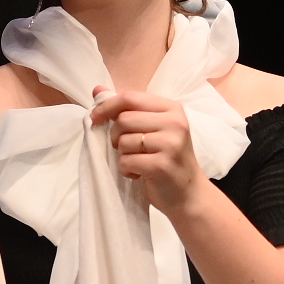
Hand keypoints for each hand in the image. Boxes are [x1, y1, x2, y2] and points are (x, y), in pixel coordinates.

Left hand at [91, 87, 206, 215]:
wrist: (189, 193)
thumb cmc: (167, 159)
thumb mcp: (152, 128)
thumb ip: (127, 109)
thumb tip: (97, 90)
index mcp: (172, 109)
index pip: (130, 98)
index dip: (107, 107)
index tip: (95, 119)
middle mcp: (175, 123)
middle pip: (124, 119)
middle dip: (116, 136)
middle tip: (126, 148)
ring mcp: (171, 144)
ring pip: (124, 141)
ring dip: (123, 155)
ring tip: (137, 162)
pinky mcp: (162, 165)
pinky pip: (126, 161)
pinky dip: (126, 170)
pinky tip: (139, 173)